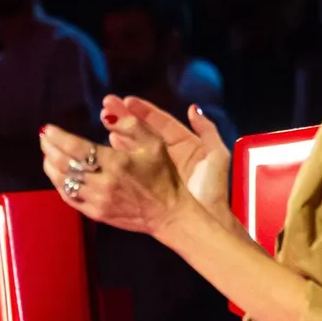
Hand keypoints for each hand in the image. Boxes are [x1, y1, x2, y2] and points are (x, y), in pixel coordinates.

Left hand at [40, 111, 192, 238]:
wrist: (168, 213)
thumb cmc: (163, 176)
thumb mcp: (154, 144)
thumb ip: (132, 125)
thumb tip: (109, 110)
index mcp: (117, 163)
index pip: (78, 148)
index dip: (59, 138)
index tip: (48, 129)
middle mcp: (103, 182)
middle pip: (66, 164)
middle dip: (50, 149)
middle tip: (43, 138)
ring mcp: (97, 200)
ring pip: (64, 182)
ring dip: (51, 166)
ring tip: (46, 153)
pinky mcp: (95, 213)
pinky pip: (69, 198)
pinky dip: (59, 183)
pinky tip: (56, 173)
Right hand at [109, 94, 231, 215]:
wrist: (206, 220)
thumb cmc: (212, 190)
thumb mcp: (217, 156)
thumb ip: (207, 130)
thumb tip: (194, 109)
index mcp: (183, 144)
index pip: (160, 122)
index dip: (144, 111)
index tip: (127, 100)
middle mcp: (167, 153)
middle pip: (144, 131)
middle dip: (125, 117)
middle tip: (107, 106)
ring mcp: (156, 169)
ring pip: (135, 145)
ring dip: (119, 132)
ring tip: (104, 121)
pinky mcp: (147, 183)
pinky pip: (131, 164)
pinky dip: (120, 153)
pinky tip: (109, 144)